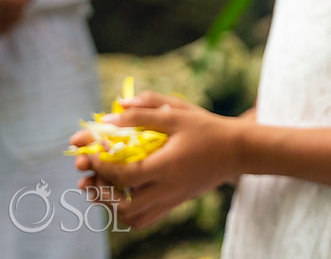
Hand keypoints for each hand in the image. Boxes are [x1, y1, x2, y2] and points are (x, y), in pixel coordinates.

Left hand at [71, 92, 241, 228]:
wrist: (240, 150)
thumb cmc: (209, 128)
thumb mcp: (178, 113)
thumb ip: (144, 112)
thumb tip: (111, 114)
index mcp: (167, 166)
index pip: (123, 174)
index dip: (101, 165)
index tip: (90, 151)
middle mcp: (168, 188)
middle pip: (122, 205)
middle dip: (101, 191)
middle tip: (91, 174)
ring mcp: (172, 199)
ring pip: (132, 217)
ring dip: (112, 204)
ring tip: (102, 185)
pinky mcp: (176, 203)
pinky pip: (145, 218)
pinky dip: (128, 210)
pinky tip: (123, 192)